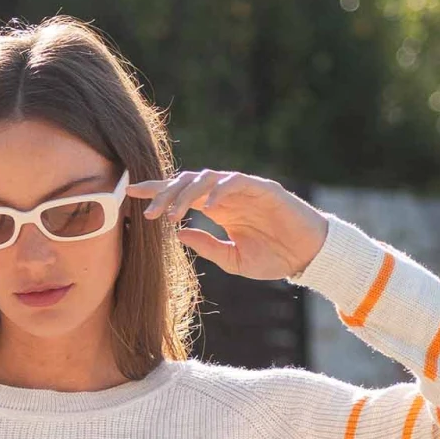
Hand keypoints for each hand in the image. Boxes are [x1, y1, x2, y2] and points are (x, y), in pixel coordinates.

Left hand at [127, 170, 327, 280]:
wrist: (308, 257)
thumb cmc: (274, 258)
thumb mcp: (233, 260)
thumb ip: (207, 246)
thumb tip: (178, 234)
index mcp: (219, 209)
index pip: (182, 194)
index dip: (157, 191)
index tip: (131, 193)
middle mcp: (227, 195)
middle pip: (188, 182)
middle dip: (164, 194)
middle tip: (147, 213)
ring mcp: (245, 190)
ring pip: (207, 178)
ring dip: (186, 194)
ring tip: (172, 213)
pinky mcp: (263, 188)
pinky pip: (236, 182)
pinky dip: (219, 190)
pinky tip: (205, 204)